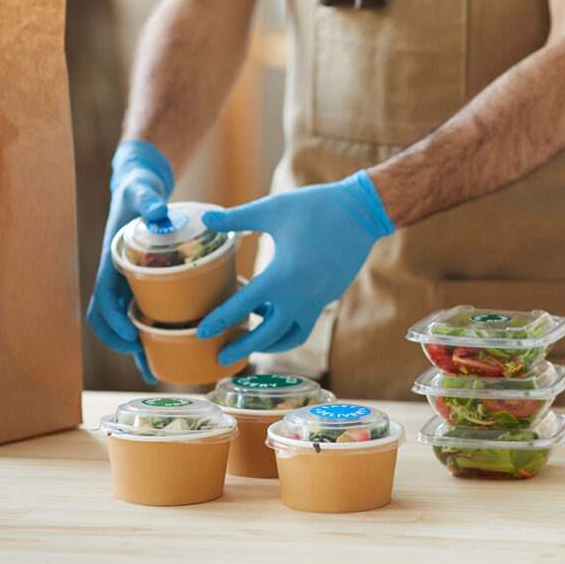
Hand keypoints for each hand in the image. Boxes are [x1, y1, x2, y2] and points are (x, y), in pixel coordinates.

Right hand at [86, 140, 173, 382]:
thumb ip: (147, 199)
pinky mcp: (142, 283)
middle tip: (143, 359)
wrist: (139, 188)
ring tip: (153, 371)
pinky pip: (142, 313)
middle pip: (108, 319)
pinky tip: (169, 349)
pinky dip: (151, 332)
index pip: (102, 298)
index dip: (112, 320)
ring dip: (136, 347)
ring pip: (125, 323)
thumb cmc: (138, 191)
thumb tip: (158, 210)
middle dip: (120, 342)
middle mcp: (116, 277)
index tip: (129, 335)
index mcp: (111, 261)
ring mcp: (128, 283)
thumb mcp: (141, 192)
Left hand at [197, 170, 395, 363]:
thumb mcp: (272, 209)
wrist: (362, 212)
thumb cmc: (315, 207)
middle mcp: (300, 296)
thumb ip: (236, 217)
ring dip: (270, 341)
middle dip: (243, 347)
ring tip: (252, 332)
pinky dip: (285, 322)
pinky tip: (273, 306)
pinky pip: (304, 320)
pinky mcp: (328, 296)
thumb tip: (205, 216)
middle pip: (268, 335)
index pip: (243, 306)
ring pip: (291, 335)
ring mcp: (317, 299)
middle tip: (221, 356)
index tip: (202, 332)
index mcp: (281, 276)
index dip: (220, 320)